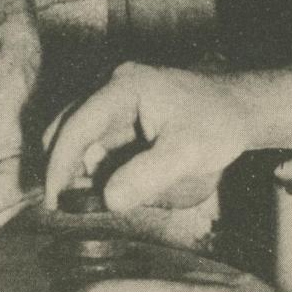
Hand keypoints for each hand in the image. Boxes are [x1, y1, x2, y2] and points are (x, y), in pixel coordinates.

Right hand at [45, 62, 256, 211]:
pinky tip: (106, 187)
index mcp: (123, 86)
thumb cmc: (217, 124)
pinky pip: (95, 138)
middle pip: (67, 125)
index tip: (51, 199)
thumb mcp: (187, 154)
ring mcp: (114, 95)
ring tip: (89, 201)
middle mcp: (111, 84)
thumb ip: (147, 177)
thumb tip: (107, 200)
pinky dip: (94, 164)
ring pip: (78, 133)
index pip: (76, 125)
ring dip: (79, 168)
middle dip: (62, 166)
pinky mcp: (121, 109)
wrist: (239, 107)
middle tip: (64, 207)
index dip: (59, 163)